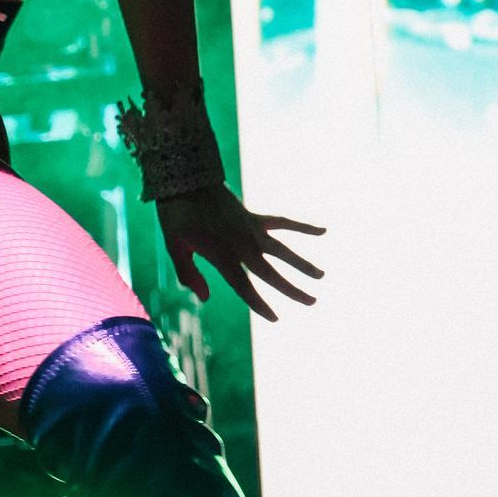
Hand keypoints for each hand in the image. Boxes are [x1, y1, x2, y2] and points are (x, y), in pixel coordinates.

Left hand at [157, 184, 324, 321]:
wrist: (185, 178)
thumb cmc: (176, 215)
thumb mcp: (174, 246)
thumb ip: (189, 274)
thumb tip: (205, 298)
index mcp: (223, 256)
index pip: (246, 288)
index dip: (260, 305)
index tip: (276, 318)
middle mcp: (242, 245)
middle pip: (272, 273)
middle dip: (293, 289)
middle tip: (313, 301)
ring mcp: (251, 229)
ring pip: (283, 250)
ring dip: (303, 263)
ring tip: (321, 275)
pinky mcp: (253, 216)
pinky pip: (282, 222)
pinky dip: (302, 227)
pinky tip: (323, 230)